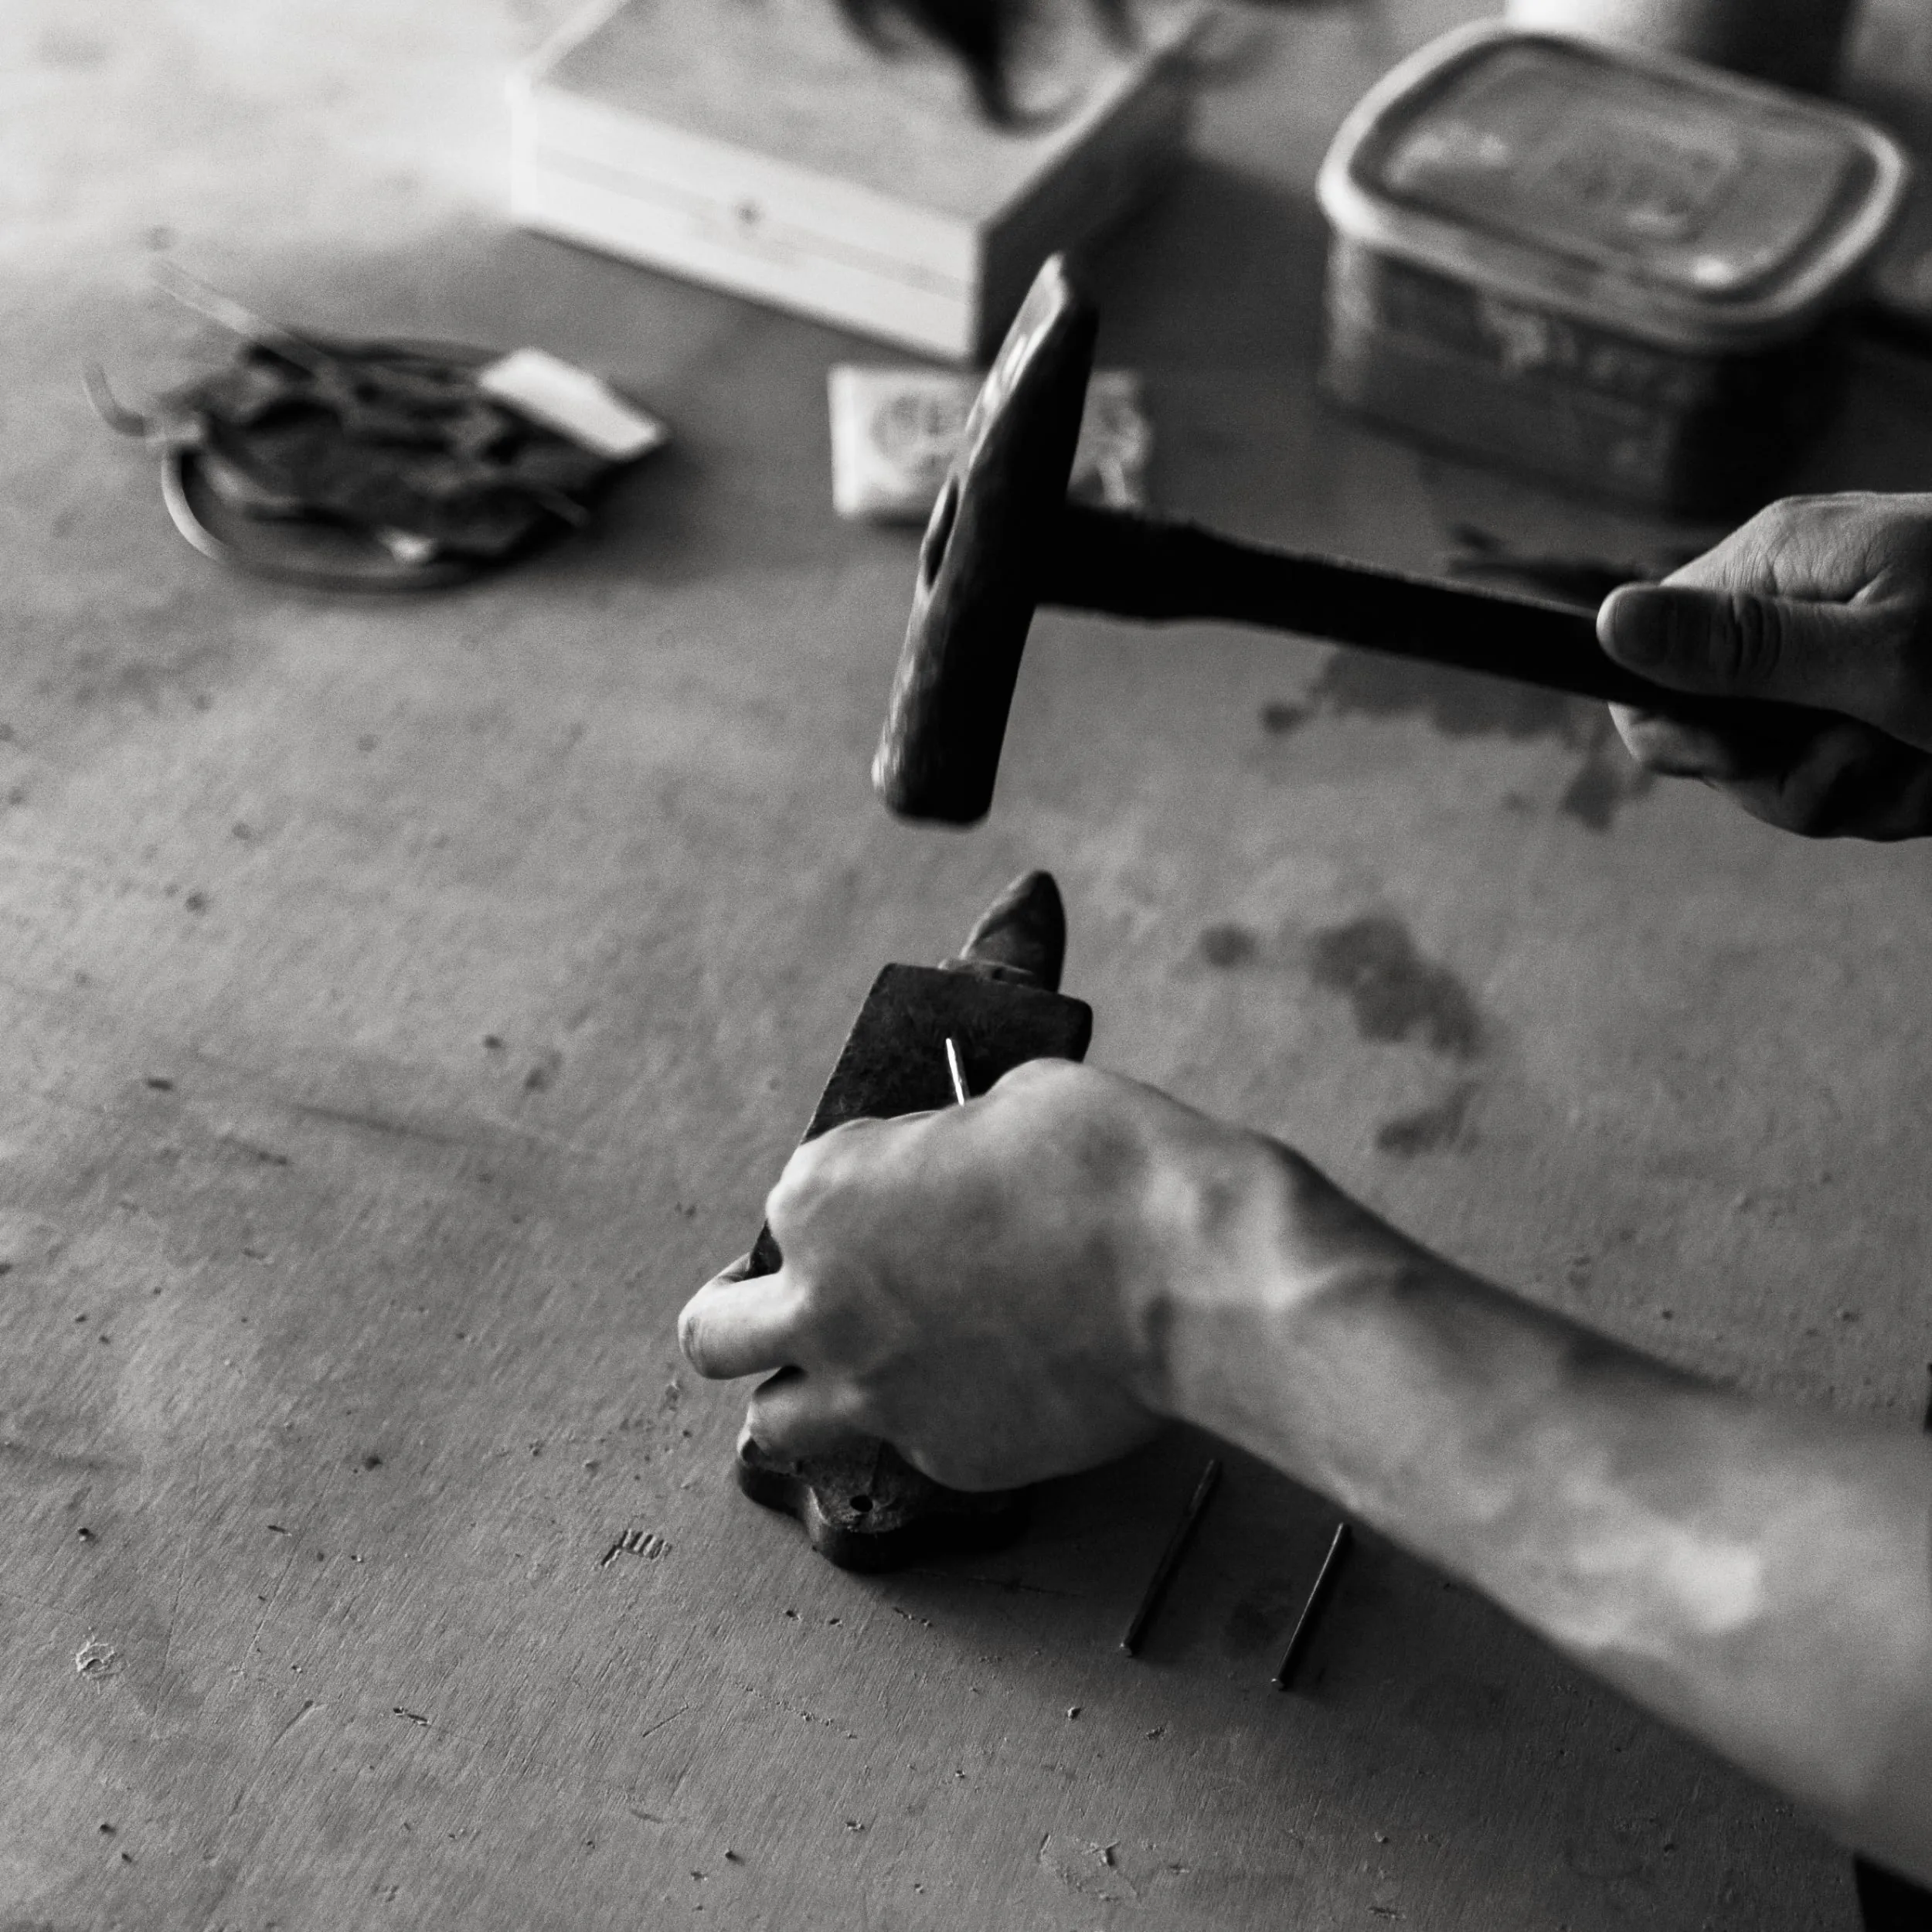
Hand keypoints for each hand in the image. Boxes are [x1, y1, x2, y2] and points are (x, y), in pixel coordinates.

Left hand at [679, 1061, 1265, 1491]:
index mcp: (823, 1196)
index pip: (791, 1198)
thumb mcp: (1012, 1101)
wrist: (1190, 1274)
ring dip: (804, 1391)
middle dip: (743, 1310)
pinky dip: (931, 1420)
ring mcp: (879, 1393)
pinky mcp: (949, 1457)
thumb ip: (948, 1144)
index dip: (848, 1190)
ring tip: (857, 1368)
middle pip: (716, 1334)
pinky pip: (907, 1447)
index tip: (896, 1189)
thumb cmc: (1109, 1167)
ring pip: (777, 1421)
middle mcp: (825, 1303)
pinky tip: (988, 1385)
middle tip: (793, 1299)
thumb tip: (958, 1161)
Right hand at [1597, 493, 1931, 837]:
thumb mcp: (1880, 658)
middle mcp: (1792, 595)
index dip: (1685, 739)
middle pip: (1721, 735)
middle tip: (1886, 760)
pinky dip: (1904, 778)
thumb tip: (1608, 623)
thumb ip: (1743, 648)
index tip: (1756, 757)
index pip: (1645, 669)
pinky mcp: (1880, 670)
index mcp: (1774, 566)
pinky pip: (1849, 755)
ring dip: (1871, 788)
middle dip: (1804, 780)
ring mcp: (1837, 634)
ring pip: (1793, 763)